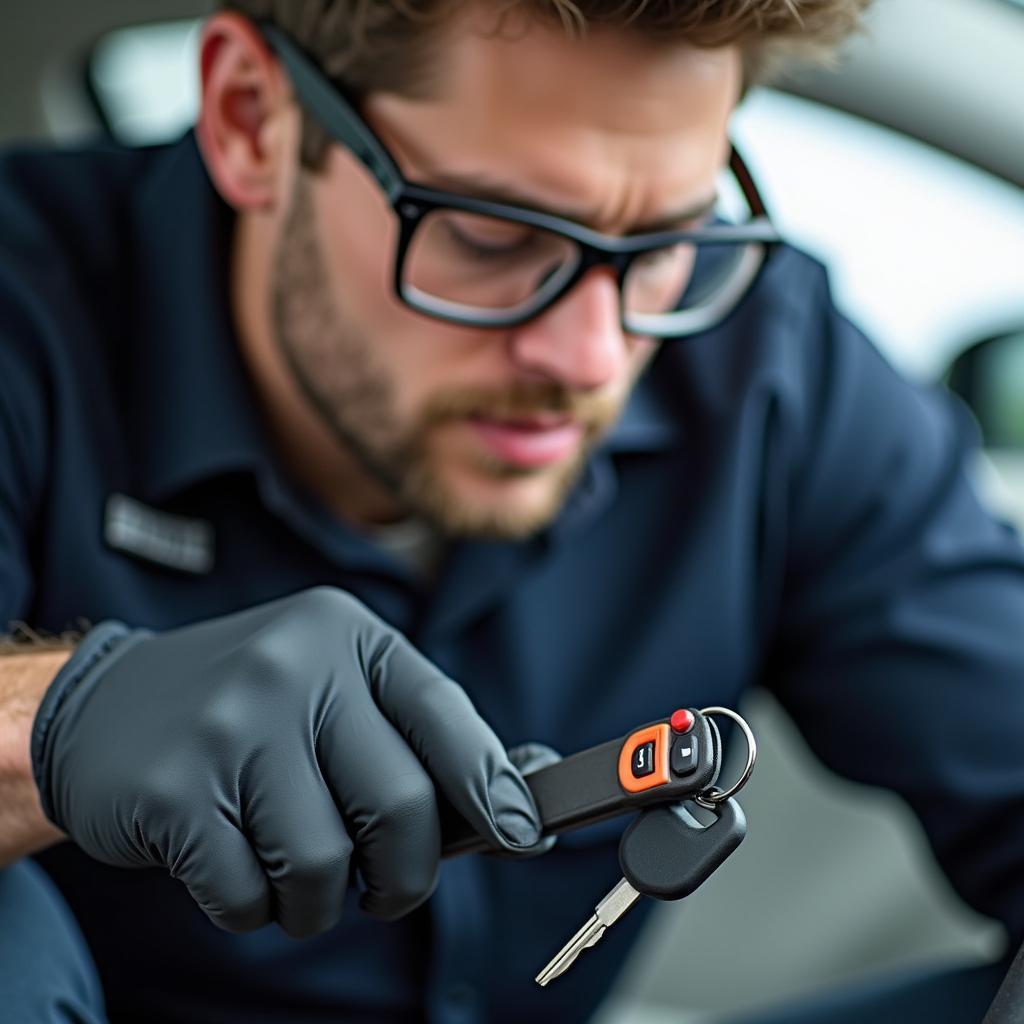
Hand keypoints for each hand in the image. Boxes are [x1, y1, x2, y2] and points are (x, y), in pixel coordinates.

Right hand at [31, 587, 541, 935]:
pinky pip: (248, 893)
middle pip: (400, 804)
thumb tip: (510, 801)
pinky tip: (233, 865)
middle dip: (404, 873)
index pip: (442, 714)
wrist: (99, 707)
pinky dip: (254, 906)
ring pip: (324, 864)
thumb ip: (408, 739)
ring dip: (319, 900)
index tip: (525, 833)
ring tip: (292, 874)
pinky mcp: (175, 788)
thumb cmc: (244, 712)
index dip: (491, 783)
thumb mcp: (330, 688)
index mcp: (346, 636)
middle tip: (385, 888)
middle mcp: (295, 666)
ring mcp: (232, 723)